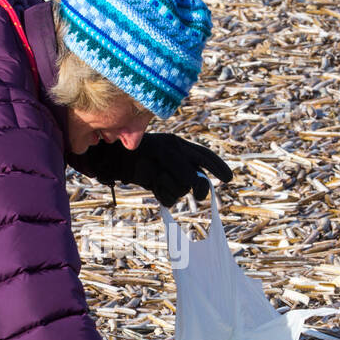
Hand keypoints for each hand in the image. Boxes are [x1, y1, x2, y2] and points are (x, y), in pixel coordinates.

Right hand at [72, 133, 231, 206]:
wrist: (108, 156)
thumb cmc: (138, 158)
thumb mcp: (162, 158)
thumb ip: (182, 169)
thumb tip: (202, 187)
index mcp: (178, 144)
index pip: (204, 155)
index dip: (218, 167)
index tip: (230, 179)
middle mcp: (173, 150)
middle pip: (196, 178)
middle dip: (200, 188)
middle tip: (202, 195)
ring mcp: (162, 163)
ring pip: (182, 188)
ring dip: (173, 191)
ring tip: (159, 182)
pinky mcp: (151, 175)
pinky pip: (168, 196)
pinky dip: (164, 196)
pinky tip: (154, 187)